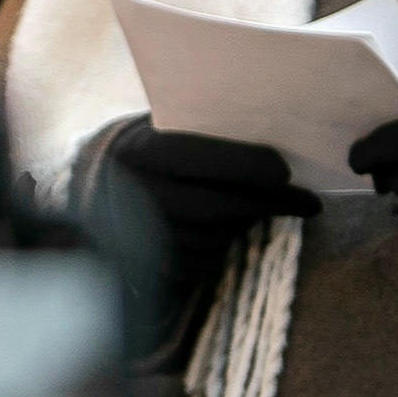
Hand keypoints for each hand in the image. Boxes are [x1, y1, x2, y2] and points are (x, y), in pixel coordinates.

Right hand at [108, 121, 317, 303]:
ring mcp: (141, 236)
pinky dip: (222, 248)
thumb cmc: (146, 149)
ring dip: (246, 225)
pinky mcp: (149, 267)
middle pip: (221, 207)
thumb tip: (277, 150)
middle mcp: (140, 195)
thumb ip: (207, 137)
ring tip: (256, 208)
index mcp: (145, 153)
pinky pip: (204, 263)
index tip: (285, 172)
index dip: (252, 166)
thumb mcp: (164, 129)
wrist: (90, 186)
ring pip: (217, 238)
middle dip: (271, 204)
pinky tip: (222, 229)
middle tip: (308, 202)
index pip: (206, 160)